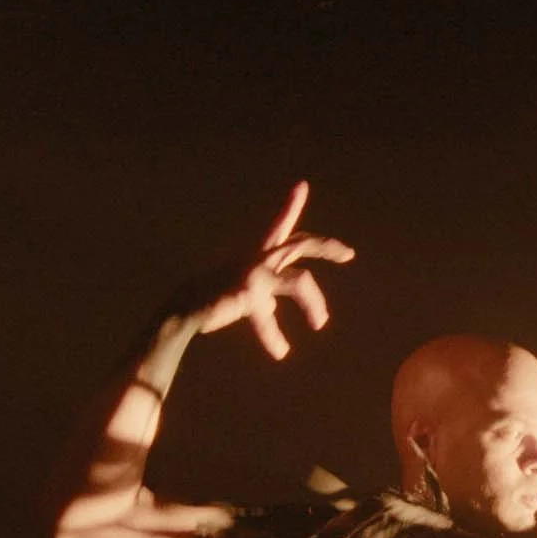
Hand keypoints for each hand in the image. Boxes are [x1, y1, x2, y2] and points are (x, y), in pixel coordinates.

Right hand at [197, 181, 355, 356]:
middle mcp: (260, 260)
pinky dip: (274, 338)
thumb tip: (275, 307)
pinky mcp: (250, 293)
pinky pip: (269, 319)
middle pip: (300, 245)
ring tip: (320, 323)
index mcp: (259, 257)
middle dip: (326, 247)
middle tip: (348, 254)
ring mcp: (256, 274)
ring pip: (301, 280)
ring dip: (314, 303)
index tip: (301, 186)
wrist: (188, 305)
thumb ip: (266, 296)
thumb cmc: (218, 299)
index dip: (291, 207)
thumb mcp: (248, 296)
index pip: (280, 228)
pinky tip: (280, 352)